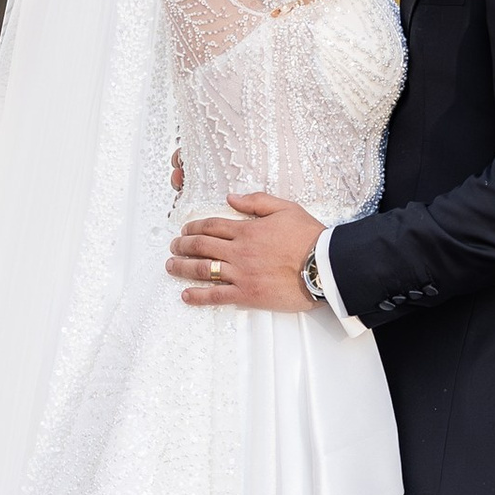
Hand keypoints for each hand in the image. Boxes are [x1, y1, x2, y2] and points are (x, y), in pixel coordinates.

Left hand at [166, 191, 321, 309]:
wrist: (323, 266)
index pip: (212, 225)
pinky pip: (216, 295)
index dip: (194, 226)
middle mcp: (239, 251)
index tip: (186, 229)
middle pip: (201, 246)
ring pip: (202, 269)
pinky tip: (186, 295)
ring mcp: (240, 274)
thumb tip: (232, 198)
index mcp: (247, 230)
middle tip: (174, 246)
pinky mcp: (247, 294)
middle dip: (182, 245)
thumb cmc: (310, 238)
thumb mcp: (285, 208)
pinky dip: (198, 296)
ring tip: (171, 266)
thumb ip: (256, 201)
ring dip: (182, 267)